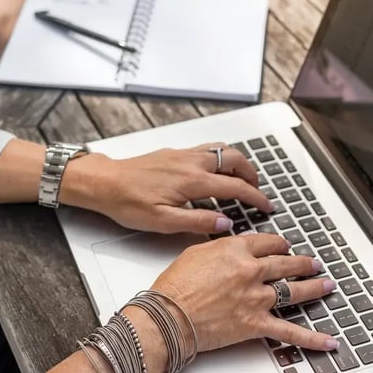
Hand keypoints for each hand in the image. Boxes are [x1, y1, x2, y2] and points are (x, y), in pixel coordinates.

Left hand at [60, 143, 272, 233]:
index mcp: (192, 180)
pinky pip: (207, 148)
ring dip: (238, 163)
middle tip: (257, 192)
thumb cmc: (128, 202)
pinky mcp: (174, 152)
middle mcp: (191, 162)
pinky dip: (222, 157)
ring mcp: (183, 154)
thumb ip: (197, 222)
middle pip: (235, 159)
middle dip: (252, 174)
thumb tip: (225, 224)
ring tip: (242, 179)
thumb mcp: (163, 221)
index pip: (236, 186)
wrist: (105, 182)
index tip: (267, 206)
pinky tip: (216, 170)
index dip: (256, 197)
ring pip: (222, 150)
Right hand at [149, 232, 338, 351]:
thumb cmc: (176, 285)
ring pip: (294, 291)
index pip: (267, 242)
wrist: (168, 315)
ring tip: (326, 285)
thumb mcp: (195, 252)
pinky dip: (312, 338)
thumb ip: (220, 248)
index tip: (283, 246)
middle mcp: (251, 271)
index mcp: (236, 250)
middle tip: (312, 263)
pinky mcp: (256, 324)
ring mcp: (256, 298)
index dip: (279, 244)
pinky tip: (328, 340)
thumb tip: (231, 247)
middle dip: (302, 263)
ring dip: (314, 288)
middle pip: (286, 263)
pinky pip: (290, 332)